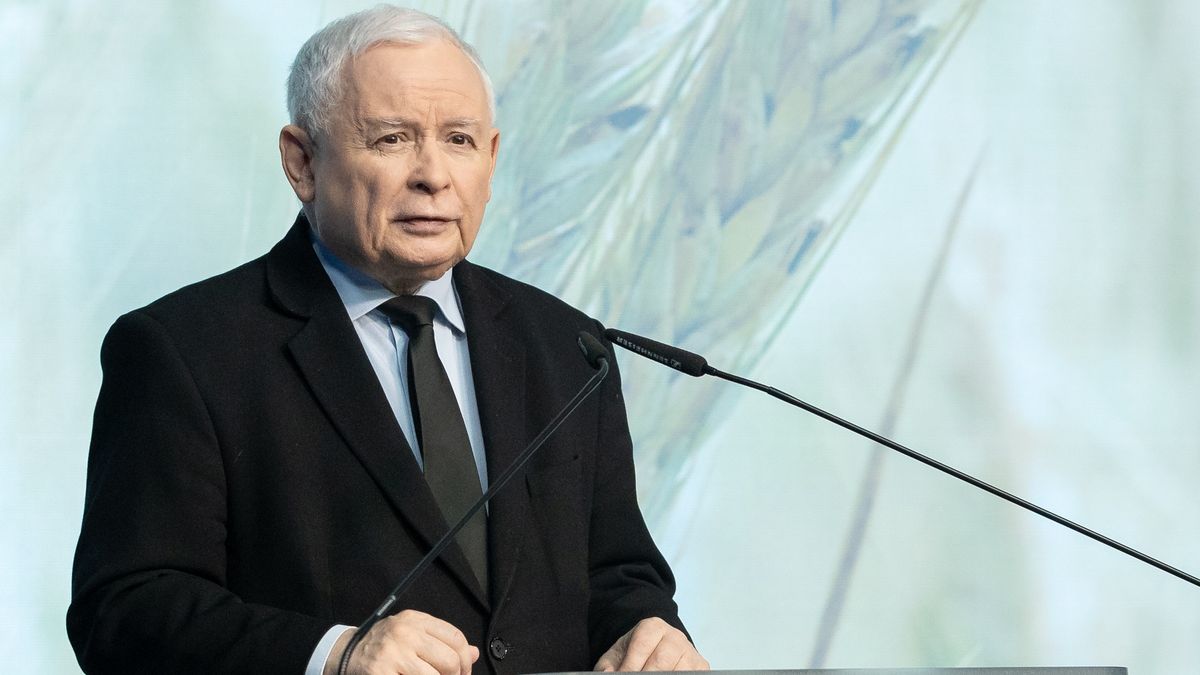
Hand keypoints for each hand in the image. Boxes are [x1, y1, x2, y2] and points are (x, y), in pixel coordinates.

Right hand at [326, 610, 478, 674]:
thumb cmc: (384, 645)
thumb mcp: (412, 634)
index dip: (466, 659)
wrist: (347, 654)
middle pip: (450, 659)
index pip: (455, 637)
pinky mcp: (382, 672)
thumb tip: (474, 653)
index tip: (464, 672)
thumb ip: (441, 641)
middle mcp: (405, 633)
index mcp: (415, 620)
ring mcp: (393, 654)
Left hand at [593, 617, 708, 671]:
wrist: (654, 651)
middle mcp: (675, 636)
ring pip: (679, 671)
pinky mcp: (701, 667)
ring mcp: (690, 652)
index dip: (630, 666)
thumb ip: (608, 667)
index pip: (641, 646)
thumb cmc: (633, 655)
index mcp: (653, 627)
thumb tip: (609, 674)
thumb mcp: (616, 657)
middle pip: (661, 661)